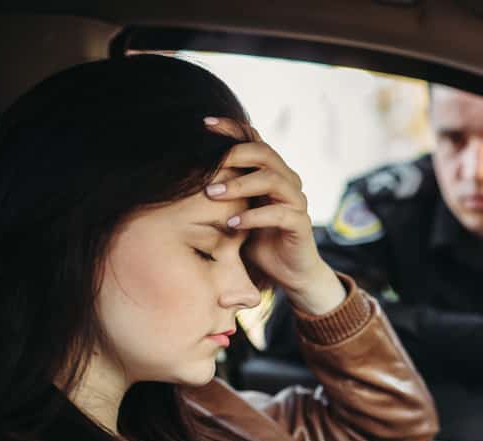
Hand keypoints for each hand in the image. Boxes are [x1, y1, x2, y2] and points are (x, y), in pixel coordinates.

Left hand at [203, 117, 344, 314]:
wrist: (286, 273)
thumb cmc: (256, 240)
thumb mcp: (234, 210)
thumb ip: (221, 190)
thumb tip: (181, 170)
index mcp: (271, 172)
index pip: (254, 140)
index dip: (231, 129)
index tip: (203, 125)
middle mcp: (287, 181)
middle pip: (265, 153)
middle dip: (234, 154)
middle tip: (208, 165)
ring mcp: (296, 202)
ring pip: (273, 179)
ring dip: (240, 184)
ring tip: (212, 194)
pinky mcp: (300, 224)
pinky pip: (280, 214)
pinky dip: (254, 217)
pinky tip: (233, 224)